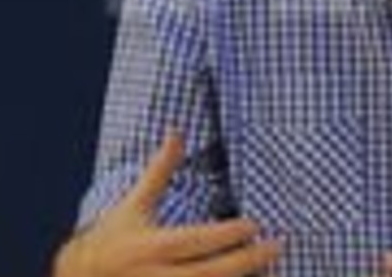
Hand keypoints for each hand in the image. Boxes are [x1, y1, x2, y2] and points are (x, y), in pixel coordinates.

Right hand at [53, 133, 279, 276]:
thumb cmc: (112, 237)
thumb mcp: (135, 203)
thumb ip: (160, 170)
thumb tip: (177, 130)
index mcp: (149, 247)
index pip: (194, 241)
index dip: (226, 235)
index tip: (254, 224)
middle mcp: (155, 276)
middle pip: (209, 274)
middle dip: (246, 261)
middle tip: (278, 245)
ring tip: (273, 267)